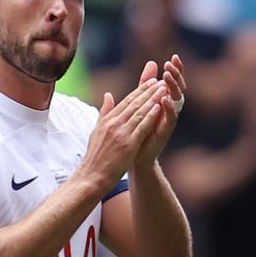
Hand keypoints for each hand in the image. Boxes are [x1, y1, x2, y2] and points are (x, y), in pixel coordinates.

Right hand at [78, 78, 165, 192]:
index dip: (139, 90)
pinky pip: (142, 127)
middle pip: (134, 103)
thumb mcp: (97, 130)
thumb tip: (108, 95)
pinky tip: (159, 107)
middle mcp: (114, 123)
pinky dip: (151, 116)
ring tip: (163, 89)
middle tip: (160, 80)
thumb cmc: (95, 157)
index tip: (150, 81)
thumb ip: (104, 112)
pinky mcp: (128, 144)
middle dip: (148, 90)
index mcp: (107, 120)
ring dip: (153, 99)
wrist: (92, 176)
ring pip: (140, 112)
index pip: (126, 101)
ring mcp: (121, 133)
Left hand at [130, 55, 186, 167]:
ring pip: (176, 100)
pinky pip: (171, 118)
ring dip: (172, 87)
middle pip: (178, 88)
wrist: (134, 155)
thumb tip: (151, 62)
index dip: (175, 70)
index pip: (173, 82)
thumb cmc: (138, 128)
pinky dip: (169, 108)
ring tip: (166, 76)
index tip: (173, 57)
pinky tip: (164, 98)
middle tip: (171, 64)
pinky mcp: (165, 131)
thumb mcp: (140, 101)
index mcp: (164, 100)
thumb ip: (145, 84)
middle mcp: (169, 108)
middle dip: (176, 75)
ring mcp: (168, 119)